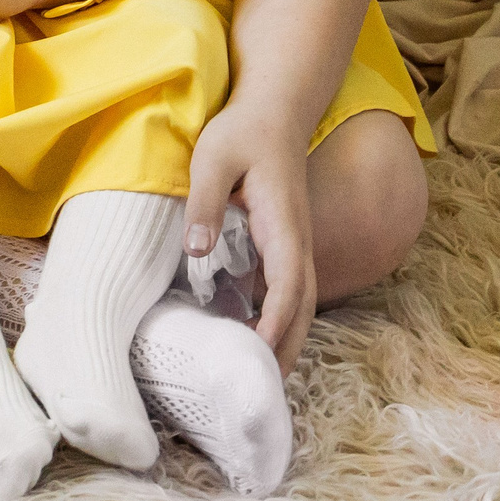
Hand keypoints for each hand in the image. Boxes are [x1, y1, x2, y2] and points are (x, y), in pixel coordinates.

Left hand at [184, 101, 316, 370]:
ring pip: (301, 302)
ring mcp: (296, 243)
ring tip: (259, 378)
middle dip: (286, 350)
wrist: (276, 108)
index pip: (288, 286)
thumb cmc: (243, 131)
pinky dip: (280, 320)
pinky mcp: (286, 242)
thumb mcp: (213, 158)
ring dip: (286, 340)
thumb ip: (205, 203)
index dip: (275, 325)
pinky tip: (253, 338)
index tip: (258, 357)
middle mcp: (298, 240)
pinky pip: (290, 290)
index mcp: (283, 224)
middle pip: (303, 307)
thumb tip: (197, 251)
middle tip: (260, 392)